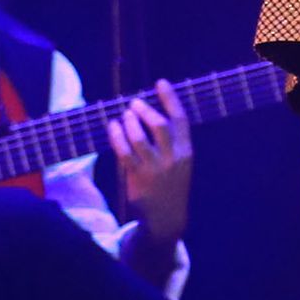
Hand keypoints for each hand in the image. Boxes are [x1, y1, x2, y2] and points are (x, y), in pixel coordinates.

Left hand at [108, 79, 192, 242]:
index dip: (170, 98)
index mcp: (186, 152)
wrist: (167, 217)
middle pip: (160, 126)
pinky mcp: (138, 178)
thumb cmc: (171, 183)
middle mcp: (173, 159)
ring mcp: (155, 169)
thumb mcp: (181, 162)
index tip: (160, 82)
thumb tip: (151, 111)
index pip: (181, 120)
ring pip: (139, 138)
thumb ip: (172, 141)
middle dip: (145, 110)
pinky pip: (124, 153)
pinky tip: (113, 127)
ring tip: (125, 115)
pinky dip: (117, 137)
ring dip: (130, 122)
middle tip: (135, 103)